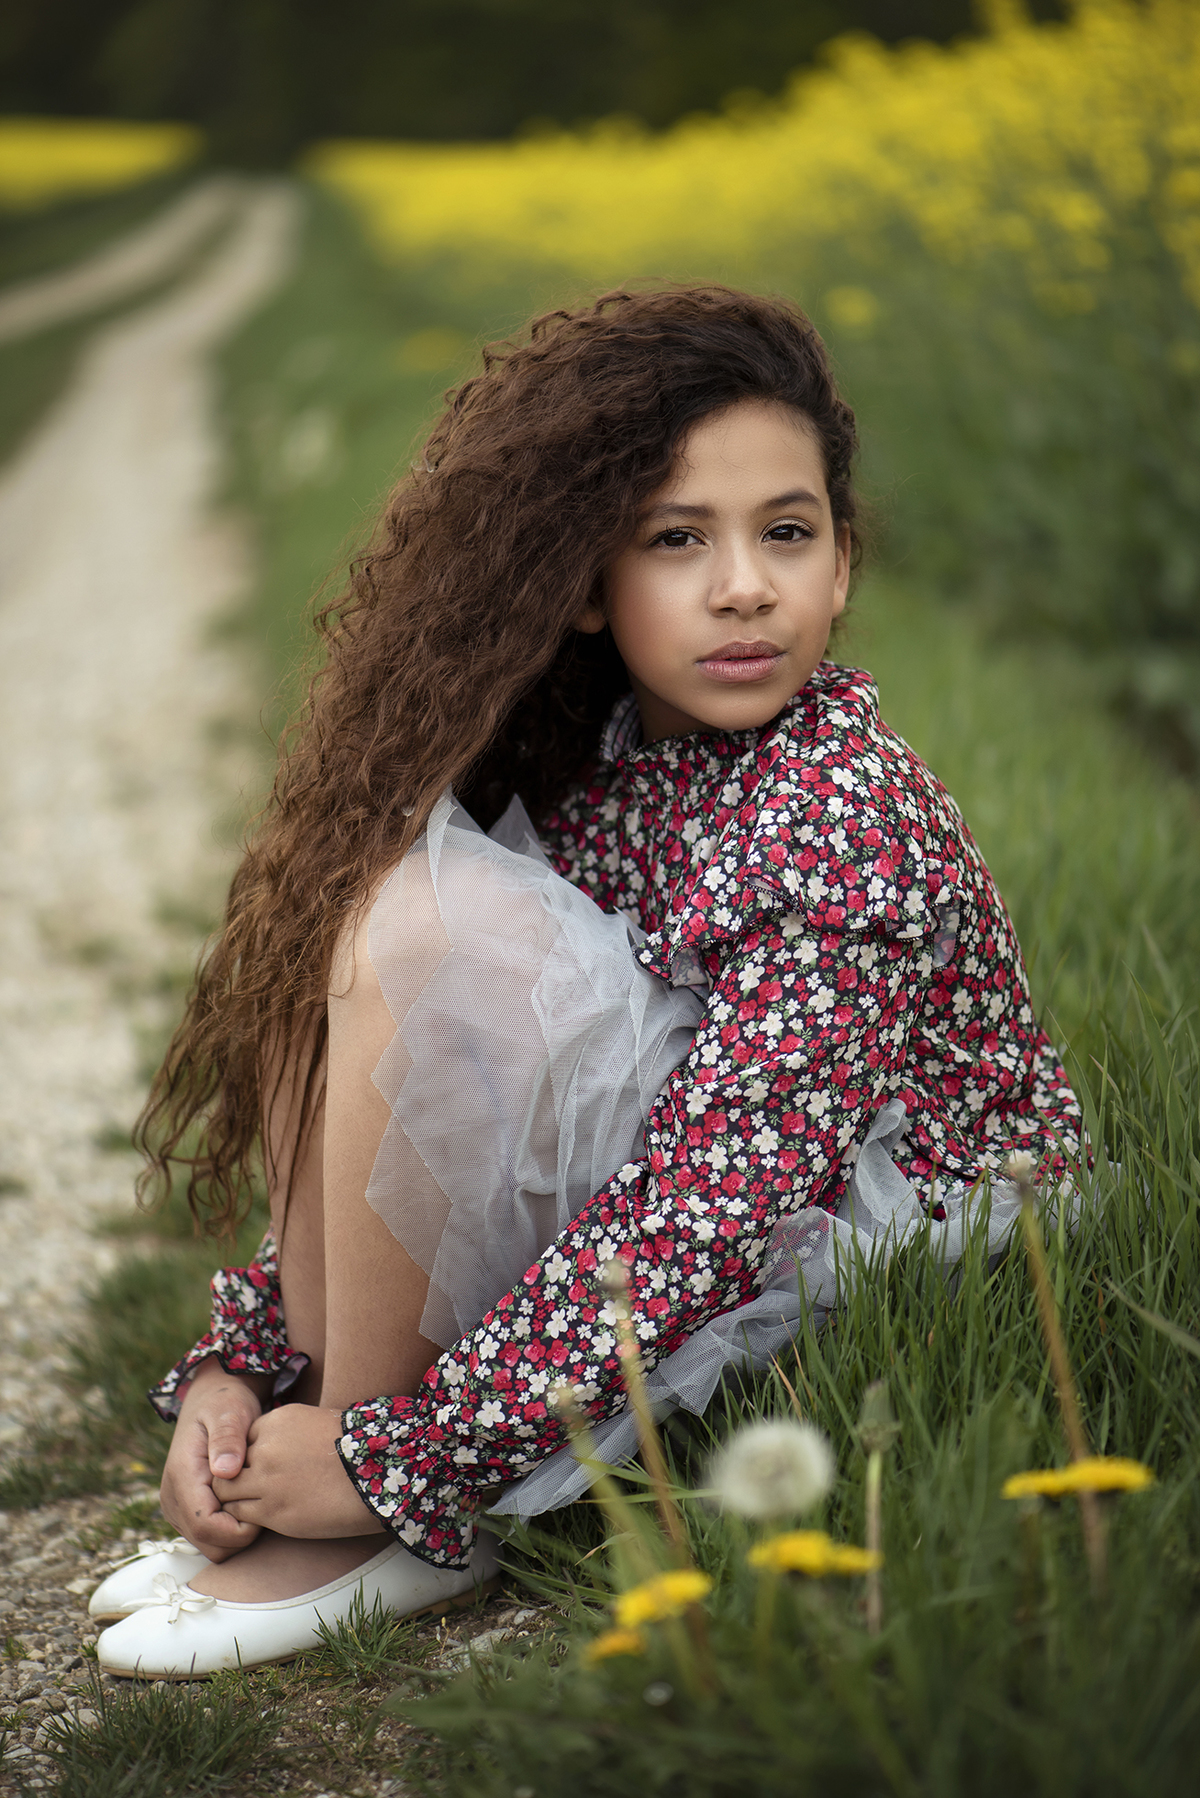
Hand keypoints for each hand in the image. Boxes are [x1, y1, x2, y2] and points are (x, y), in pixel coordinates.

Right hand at [159, 1358, 268, 1560]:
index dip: (240, 1528)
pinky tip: (247, 1501)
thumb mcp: (231, 1411)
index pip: (207, 1527)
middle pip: (210, 1545)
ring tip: (255, 1498)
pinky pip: (211, 1538)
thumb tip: (225, 1472)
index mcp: (181, 1476)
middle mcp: (173, 1497)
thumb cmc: (226, 1403)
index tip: (263, 1502)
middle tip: (263, 1500)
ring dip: (237, 1533)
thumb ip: (227, 1438)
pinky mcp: (186, 1512)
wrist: (213, 1400)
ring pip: (210, 1546)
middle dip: (241, 1534)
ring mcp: (178, 1507)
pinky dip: (231, 1529)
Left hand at [212, 1403, 384, 1539]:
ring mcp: (268, 1481)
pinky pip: (240, 1514)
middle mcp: (267, 1448)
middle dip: (237, 1477)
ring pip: (227, 1491)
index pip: (242, 1440)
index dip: (249, 1456)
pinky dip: (245, 1516)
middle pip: (230, 1464)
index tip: (262, 1467)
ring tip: (255, 1504)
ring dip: (236, 1498)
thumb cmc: (355, 1451)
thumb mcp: (316, 1423)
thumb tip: (269, 1448)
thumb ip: (285, 1434)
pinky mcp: (274, 1512)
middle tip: (251, 1488)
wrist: (378, 1477)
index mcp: (278, 1421)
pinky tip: (263, 1516)